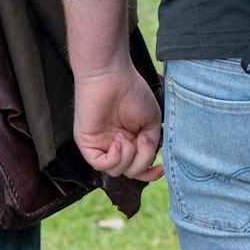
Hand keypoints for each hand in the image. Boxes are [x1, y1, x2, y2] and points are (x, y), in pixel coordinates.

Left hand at [73, 67, 163, 181]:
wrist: (111, 76)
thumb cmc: (133, 93)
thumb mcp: (151, 122)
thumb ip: (149, 146)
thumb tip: (144, 163)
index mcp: (131, 140)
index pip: (138, 166)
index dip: (149, 172)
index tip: (160, 169)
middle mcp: (116, 146)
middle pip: (129, 172)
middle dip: (140, 163)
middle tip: (143, 141)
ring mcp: (101, 145)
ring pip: (116, 171)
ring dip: (127, 157)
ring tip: (126, 136)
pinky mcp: (88, 144)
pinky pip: (101, 164)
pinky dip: (114, 158)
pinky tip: (119, 140)